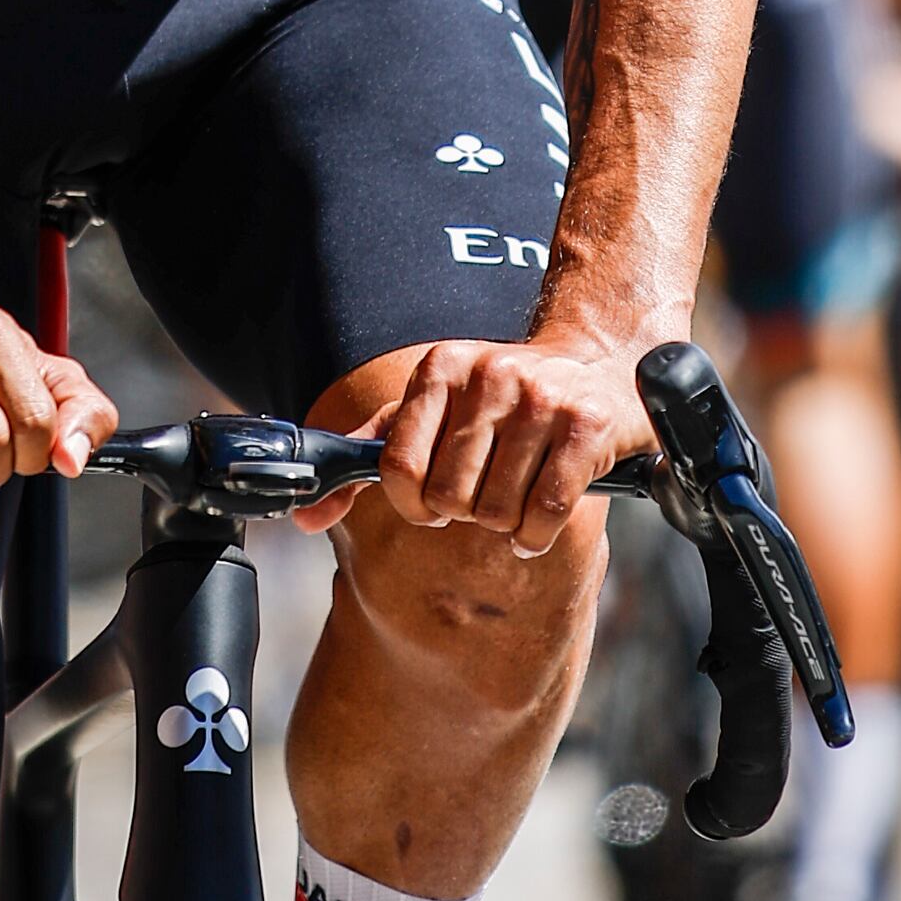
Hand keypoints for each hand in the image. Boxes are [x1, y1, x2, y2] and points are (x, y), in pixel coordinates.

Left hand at [317, 331, 654, 557]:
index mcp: (440, 369)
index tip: (431, 505)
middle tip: (484, 495)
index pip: (398, 466)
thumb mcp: (431, 411)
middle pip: (450, 496)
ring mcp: (541, 399)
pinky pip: (546, 511)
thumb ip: (365, 459)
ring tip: (516, 499)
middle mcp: (489, 375)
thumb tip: (305, 517)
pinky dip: (536, 535)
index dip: (412, 504)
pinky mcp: (587, 426)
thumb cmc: (499, 403)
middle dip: (466, 511)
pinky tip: (536, 526)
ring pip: (497, 509)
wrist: (595, 365)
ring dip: (505, 525)